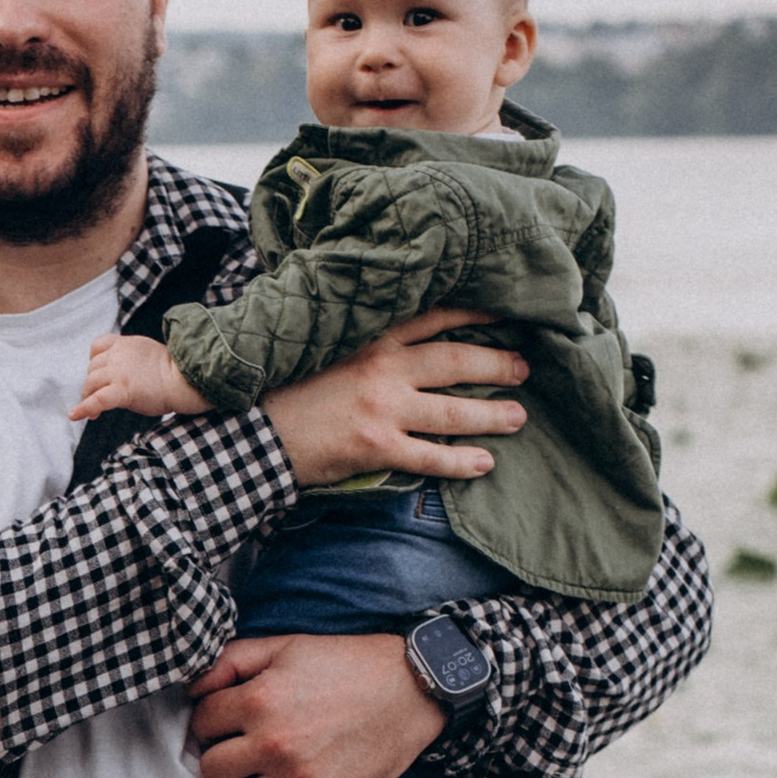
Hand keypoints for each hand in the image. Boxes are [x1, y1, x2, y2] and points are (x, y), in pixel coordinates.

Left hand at [71, 331, 208, 425]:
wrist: (184, 379)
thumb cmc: (173, 372)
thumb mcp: (146, 355)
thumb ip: (129, 359)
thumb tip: (120, 375)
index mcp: (125, 344)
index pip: (98, 346)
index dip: (94, 361)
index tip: (99, 374)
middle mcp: (118, 355)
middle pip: (92, 369)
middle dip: (93, 384)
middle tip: (99, 399)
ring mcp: (119, 372)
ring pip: (90, 383)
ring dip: (89, 397)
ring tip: (94, 410)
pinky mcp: (122, 390)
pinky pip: (96, 400)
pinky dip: (83, 408)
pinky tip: (74, 416)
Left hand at [186, 631, 442, 777]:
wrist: (412, 688)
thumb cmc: (347, 663)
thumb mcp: (285, 647)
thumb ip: (231, 661)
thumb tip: (193, 688)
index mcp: (259, 700)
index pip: (201, 724)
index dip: (212, 720)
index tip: (230, 719)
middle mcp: (274, 744)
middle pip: (212, 769)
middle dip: (223, 756)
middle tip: (245, 747)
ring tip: (264, 774)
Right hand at [263, 305, 525, 488]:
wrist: (251, 431)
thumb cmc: (284, 391)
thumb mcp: (323, 349)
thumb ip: (360, 340)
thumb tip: (393, 337)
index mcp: (371, 338)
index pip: (434, 316)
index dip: (474, 314)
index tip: (505, 314)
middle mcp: (384, 367)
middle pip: (455, 359)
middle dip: (496, 363)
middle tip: (524, 369)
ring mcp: (383, 408)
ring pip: (452, 409)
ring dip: (491, 414)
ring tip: (518, 417)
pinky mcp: (376, 446)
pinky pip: (430, 454)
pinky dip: (460, 460)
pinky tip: (484, 463)